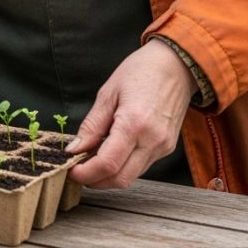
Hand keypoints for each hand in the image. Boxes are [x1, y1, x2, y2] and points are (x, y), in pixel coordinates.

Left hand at [65, 39, 196, 188]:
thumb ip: (91, 125)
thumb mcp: (107, 93)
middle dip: (95, 181)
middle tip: (77, 171)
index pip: (107, 164)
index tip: (69, 170)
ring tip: (90, 160)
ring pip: (131, 176)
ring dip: (108, 175)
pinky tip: (110, 152)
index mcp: (134, 124)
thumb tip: (74, 149)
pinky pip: (141, 166)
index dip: (85, 174)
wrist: (177, 65)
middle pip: (120, 179)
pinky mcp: (167, 148)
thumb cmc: (141, 72)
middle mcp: (152, 140)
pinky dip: (122, 166)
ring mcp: (163, 146)